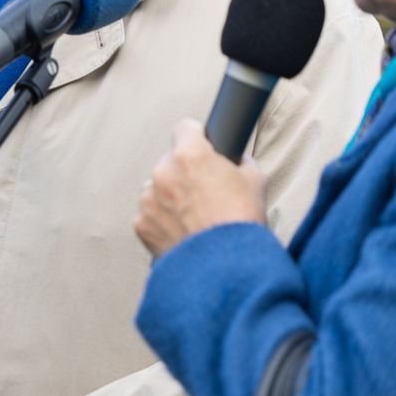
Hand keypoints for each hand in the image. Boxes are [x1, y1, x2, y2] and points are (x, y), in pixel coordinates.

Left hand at [134, 119, 267, 257]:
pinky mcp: (141, 225)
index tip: (200, 146)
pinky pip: (151, 215)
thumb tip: (232, 160)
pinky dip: (163, 222)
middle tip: (205, 194)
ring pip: (157, 189)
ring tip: (195, 218)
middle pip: (171, 162)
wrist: (226, 268)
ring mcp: (149, 199)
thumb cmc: (242, 224)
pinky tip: (184, 232)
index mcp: (190, 155)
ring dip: (171, 198)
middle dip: (184, 173)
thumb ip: (238, 162)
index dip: (196, 138)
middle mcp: (163, 173)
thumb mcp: (255, 180)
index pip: (185, 128)